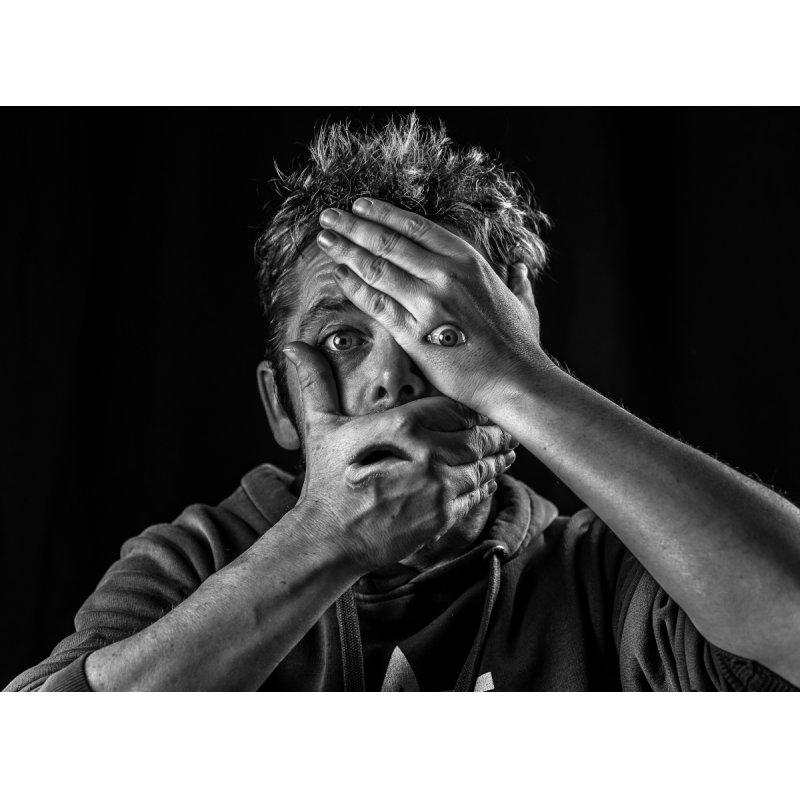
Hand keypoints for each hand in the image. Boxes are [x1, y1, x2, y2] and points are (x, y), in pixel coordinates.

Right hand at [282, 341, 515, 572]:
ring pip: (482, 465)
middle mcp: (427, 455)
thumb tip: (294, 347)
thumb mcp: (320, 429)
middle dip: (493, 432)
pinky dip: (488, 483)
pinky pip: (476, 493)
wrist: (329, 540)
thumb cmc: (325, 482)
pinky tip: (490, 477)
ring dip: (497, 457)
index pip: (451, 407)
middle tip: (506, 427)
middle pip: (476, 436)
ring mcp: (438, 488)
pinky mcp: (444, 516)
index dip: (471, 406)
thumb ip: (316, 383)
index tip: (483, 404)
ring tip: (506, 450)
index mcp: (401, 427)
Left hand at [315, 198, 551, 417]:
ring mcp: (427, 303)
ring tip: (324, 239)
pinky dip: (354, 287)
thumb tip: (520, 269)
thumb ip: (517, 282)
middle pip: (388, 242)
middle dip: (353, 225)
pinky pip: (376, 304)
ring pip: (376, 269)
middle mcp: (444, 274)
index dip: (383, 214)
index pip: (416, 227)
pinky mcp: (413, 333)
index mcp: (467, 261)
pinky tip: (339, 276)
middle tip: (329, 215)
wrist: (514, 380)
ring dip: (345, 250)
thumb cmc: (519, 345)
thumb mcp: (521, 303)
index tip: (360, 205)